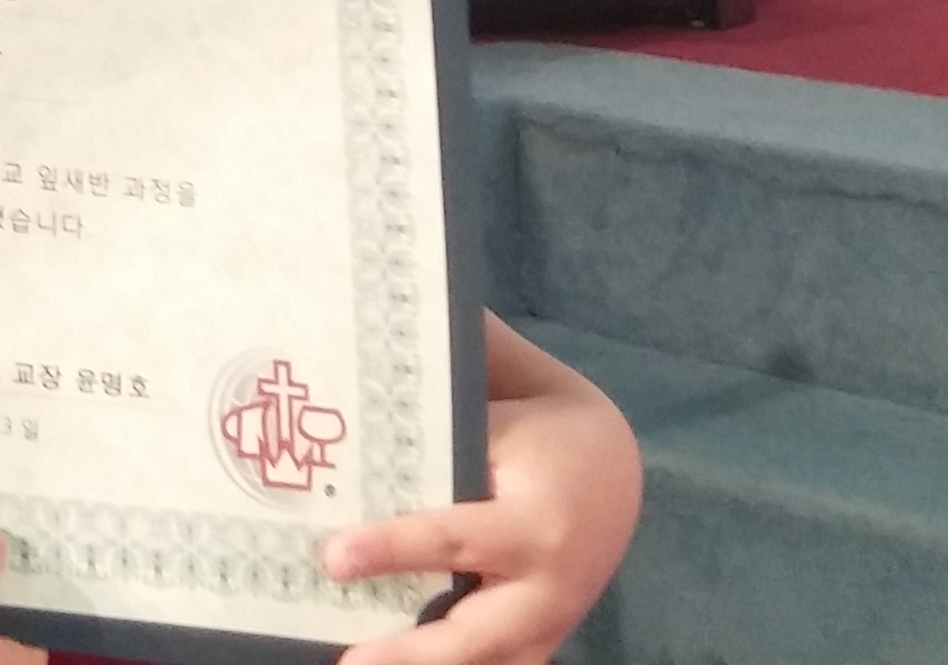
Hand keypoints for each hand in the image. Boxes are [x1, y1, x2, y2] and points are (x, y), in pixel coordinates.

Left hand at [323, 319, 642, 664]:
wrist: (614, 471)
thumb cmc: (539, 425)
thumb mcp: (506, 398)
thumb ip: (447, 380)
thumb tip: (371, 317)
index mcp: (533, 521)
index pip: (453, 538)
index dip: (393, 548)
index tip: (333, 555)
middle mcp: (544, 587)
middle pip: (473, 638)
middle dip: (410, 654)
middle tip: (345, 663)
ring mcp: (544, 626)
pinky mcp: (537, 644)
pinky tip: (385, 662)